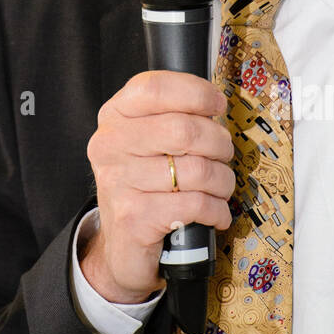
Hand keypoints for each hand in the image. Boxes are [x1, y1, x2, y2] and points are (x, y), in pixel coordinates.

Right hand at [81, 70, 234, 304]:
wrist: (121, 246)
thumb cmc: (145, 185)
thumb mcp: (146, 142)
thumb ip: (172, 116)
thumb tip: (215, 103)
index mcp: (114, 116)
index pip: (154, 87)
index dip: (196, 92)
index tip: (217, 104)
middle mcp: (110, 144)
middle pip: (184, 130)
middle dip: (219, 142)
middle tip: (223, 154)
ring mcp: (119, 181)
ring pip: (198, 170)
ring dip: (223, 180)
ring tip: (220, 187)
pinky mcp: (135, 217)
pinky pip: (197, 204)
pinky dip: (217, 210)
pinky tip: (215, 212)